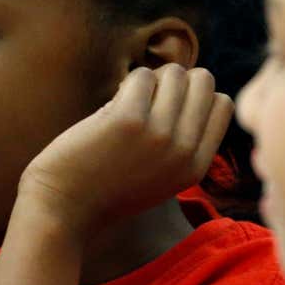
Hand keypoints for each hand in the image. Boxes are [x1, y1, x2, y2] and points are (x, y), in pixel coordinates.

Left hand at [19, 65, 231, 238]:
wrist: (63, 212)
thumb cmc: (105, 188)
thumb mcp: (159, 176)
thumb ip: (181, 143)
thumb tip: (190, 83)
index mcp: (196, 166)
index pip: (222, 104)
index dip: (194, 96)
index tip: (166, 108)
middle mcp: (184, 150)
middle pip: (203, 81)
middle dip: (174, 81)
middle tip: (145, 102)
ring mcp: (160, 134)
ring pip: (175, 72)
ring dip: (148, 80)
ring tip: (126, 105)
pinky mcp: (128, 120)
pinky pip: (141, 75)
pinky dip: (125, 84)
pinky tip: (109, 109)